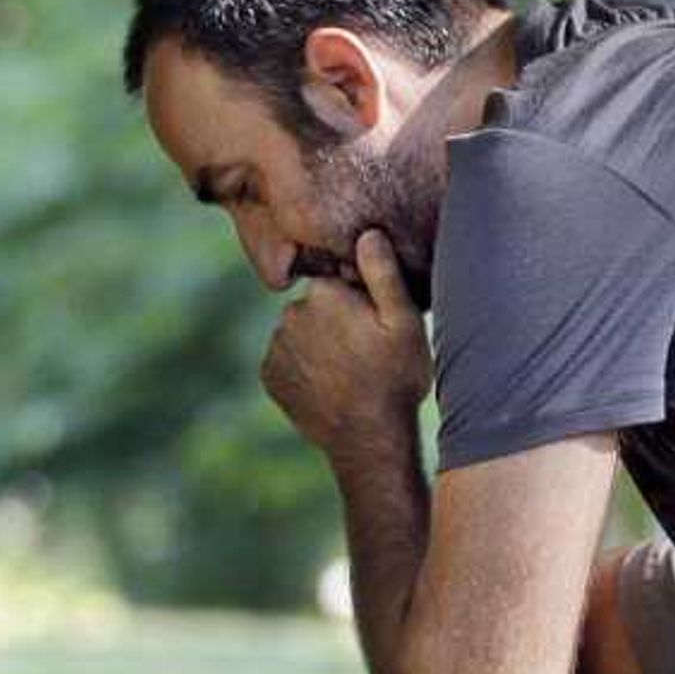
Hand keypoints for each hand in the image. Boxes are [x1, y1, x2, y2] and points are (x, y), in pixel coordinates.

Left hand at [261, 227, 428, 458]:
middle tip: (367, 352)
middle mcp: (291, 313)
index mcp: (323, 293)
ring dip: (319, 346)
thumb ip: (383, 273)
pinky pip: (288, 362)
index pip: (339, 283)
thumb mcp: (405, 322)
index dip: (362, 302)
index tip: (377, 328)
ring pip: (301, 335)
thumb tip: (368, 234)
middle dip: (337, 322)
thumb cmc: (395, 378)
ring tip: (350, 373)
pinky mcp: (269, 376)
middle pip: (318, 307)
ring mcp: (276, 347)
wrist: (368, 439)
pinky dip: (304, 370)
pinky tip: (330, 386)